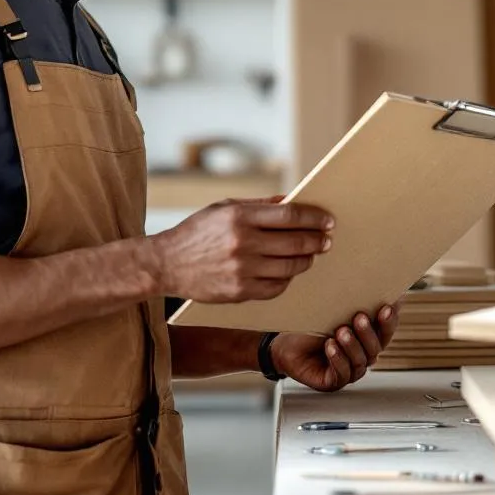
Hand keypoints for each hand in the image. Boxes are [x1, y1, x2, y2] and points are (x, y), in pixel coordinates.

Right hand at [150, 200, 333, 302]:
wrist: (166, 264)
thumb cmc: (197, 231)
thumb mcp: (224, 208)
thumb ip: (259, 205)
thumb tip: (291, 202)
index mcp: (239, 216)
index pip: (289, 216)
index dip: (313, 218)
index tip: (328, 220)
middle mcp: (242, 243)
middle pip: (294, 242)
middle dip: (316, 240)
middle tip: (327, 240)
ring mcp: (242, 270)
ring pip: (290, 267)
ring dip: (306, 260)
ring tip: (311, 255)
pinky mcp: (239, 292)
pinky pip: (276, 287)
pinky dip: (287, 279)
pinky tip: (289, 272)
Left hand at [270, 304, 399, 392]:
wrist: (285, 343)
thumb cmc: (312, 324)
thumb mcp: (334, 310)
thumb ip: (354, 300)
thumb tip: (372, 277)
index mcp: (368, 336)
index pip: (386, 329)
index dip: (389, 320)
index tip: (387, 306)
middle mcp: (362, 354)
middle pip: (376, 346)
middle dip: (369, 331)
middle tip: (360, 317)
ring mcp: (350, 369)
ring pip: (360, 361)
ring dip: (351, 345)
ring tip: (341, 332)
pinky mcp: (334, 381)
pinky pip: (342, 374)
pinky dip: (338, 359)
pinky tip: (330, 346)